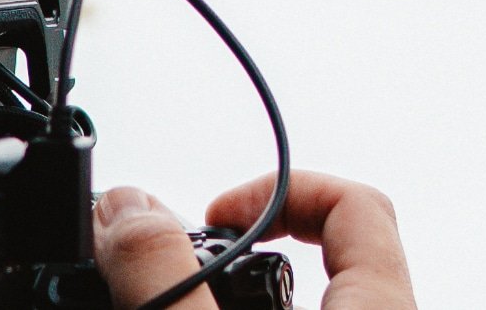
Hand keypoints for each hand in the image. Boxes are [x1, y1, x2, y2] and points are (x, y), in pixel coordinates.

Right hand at [93, 172, 416, 309]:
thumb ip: (165, 278)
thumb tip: (128, 210)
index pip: (357, 205)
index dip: (279, 187)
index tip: (215, 215)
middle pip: (340, 253)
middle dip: (254, 245)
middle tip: (191, 264)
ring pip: (322, 303)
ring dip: (248, 294)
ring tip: (185, 300)